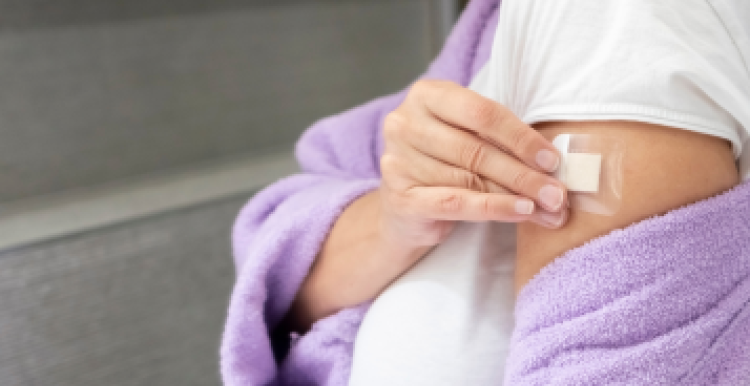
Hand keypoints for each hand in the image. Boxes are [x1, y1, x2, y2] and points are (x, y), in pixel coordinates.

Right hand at [379, 79, 568, 248]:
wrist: (404, 208)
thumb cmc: (444, 164)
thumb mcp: (469, 139)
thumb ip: (501, 142)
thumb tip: (554, 166)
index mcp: (426, 96)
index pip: (482, 112)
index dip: (521, 137)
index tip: (552, 160)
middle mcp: (405, 124)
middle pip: (477, 149)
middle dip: (524, 173)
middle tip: (558, 193)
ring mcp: (398, 161)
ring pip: (471, 179)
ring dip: (516, 196)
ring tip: (548, 209)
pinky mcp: (401, 198)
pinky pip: (457, 203)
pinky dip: (494, 208)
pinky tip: (521, 212)